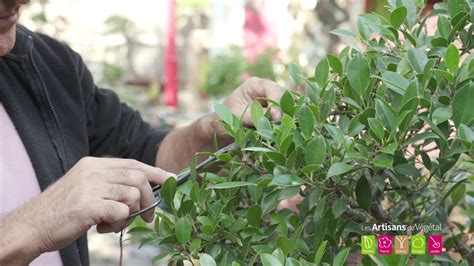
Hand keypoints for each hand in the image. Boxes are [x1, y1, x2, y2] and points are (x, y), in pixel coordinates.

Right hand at [1, 157, 172, 260]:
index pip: (133, 163)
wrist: (32, 225)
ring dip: (130, 214)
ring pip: (132, 195)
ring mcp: (91, 186)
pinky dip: (118, 223)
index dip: (155, 172)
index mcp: (94, 164)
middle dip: (149, 198)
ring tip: (113, 224)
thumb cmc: (63, 211)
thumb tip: (144, 191)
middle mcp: (94, 170)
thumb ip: (111, 184)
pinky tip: (102, 228)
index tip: (172, 180)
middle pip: (138, 177)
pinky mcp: (88, 205)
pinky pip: (121, 213)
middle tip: (148, 216)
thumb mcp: (86, 187)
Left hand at [223, 77, 284, 125]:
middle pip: (283, 95)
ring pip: (286, 103)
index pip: (272, 89)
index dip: (277, 102)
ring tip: (283, 128)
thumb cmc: (226, 119)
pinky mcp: (274, 108)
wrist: (221, 126)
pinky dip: (285, 119)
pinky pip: (285, 111)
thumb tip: (277, 116)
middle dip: (284, 109)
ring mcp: (271, 97)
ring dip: (286, 115)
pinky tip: (283, 128)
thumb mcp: (238, 118)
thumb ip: (256, 116)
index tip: (277, 118)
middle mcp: (265, 88)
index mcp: (254, 84)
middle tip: (283, 125)